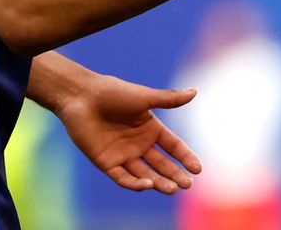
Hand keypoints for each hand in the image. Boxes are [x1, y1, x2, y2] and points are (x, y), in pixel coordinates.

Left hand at [55, 74, 201, 193]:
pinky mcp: (106, 163)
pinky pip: (123, 178)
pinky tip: (147, 184)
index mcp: (150, 128)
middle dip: (175, 175)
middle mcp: (139, 144)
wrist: (82, 96)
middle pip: (162, 164)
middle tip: (187, 185)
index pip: (174, 147)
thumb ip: (169, 99)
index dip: (186, 157)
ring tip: (171, 188)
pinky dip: (135, 183)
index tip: (198, 169)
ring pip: (145, 174)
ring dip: (158, 182)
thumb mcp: (145, 97)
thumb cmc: (114, 93)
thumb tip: (194, 92)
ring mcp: (123, 155)